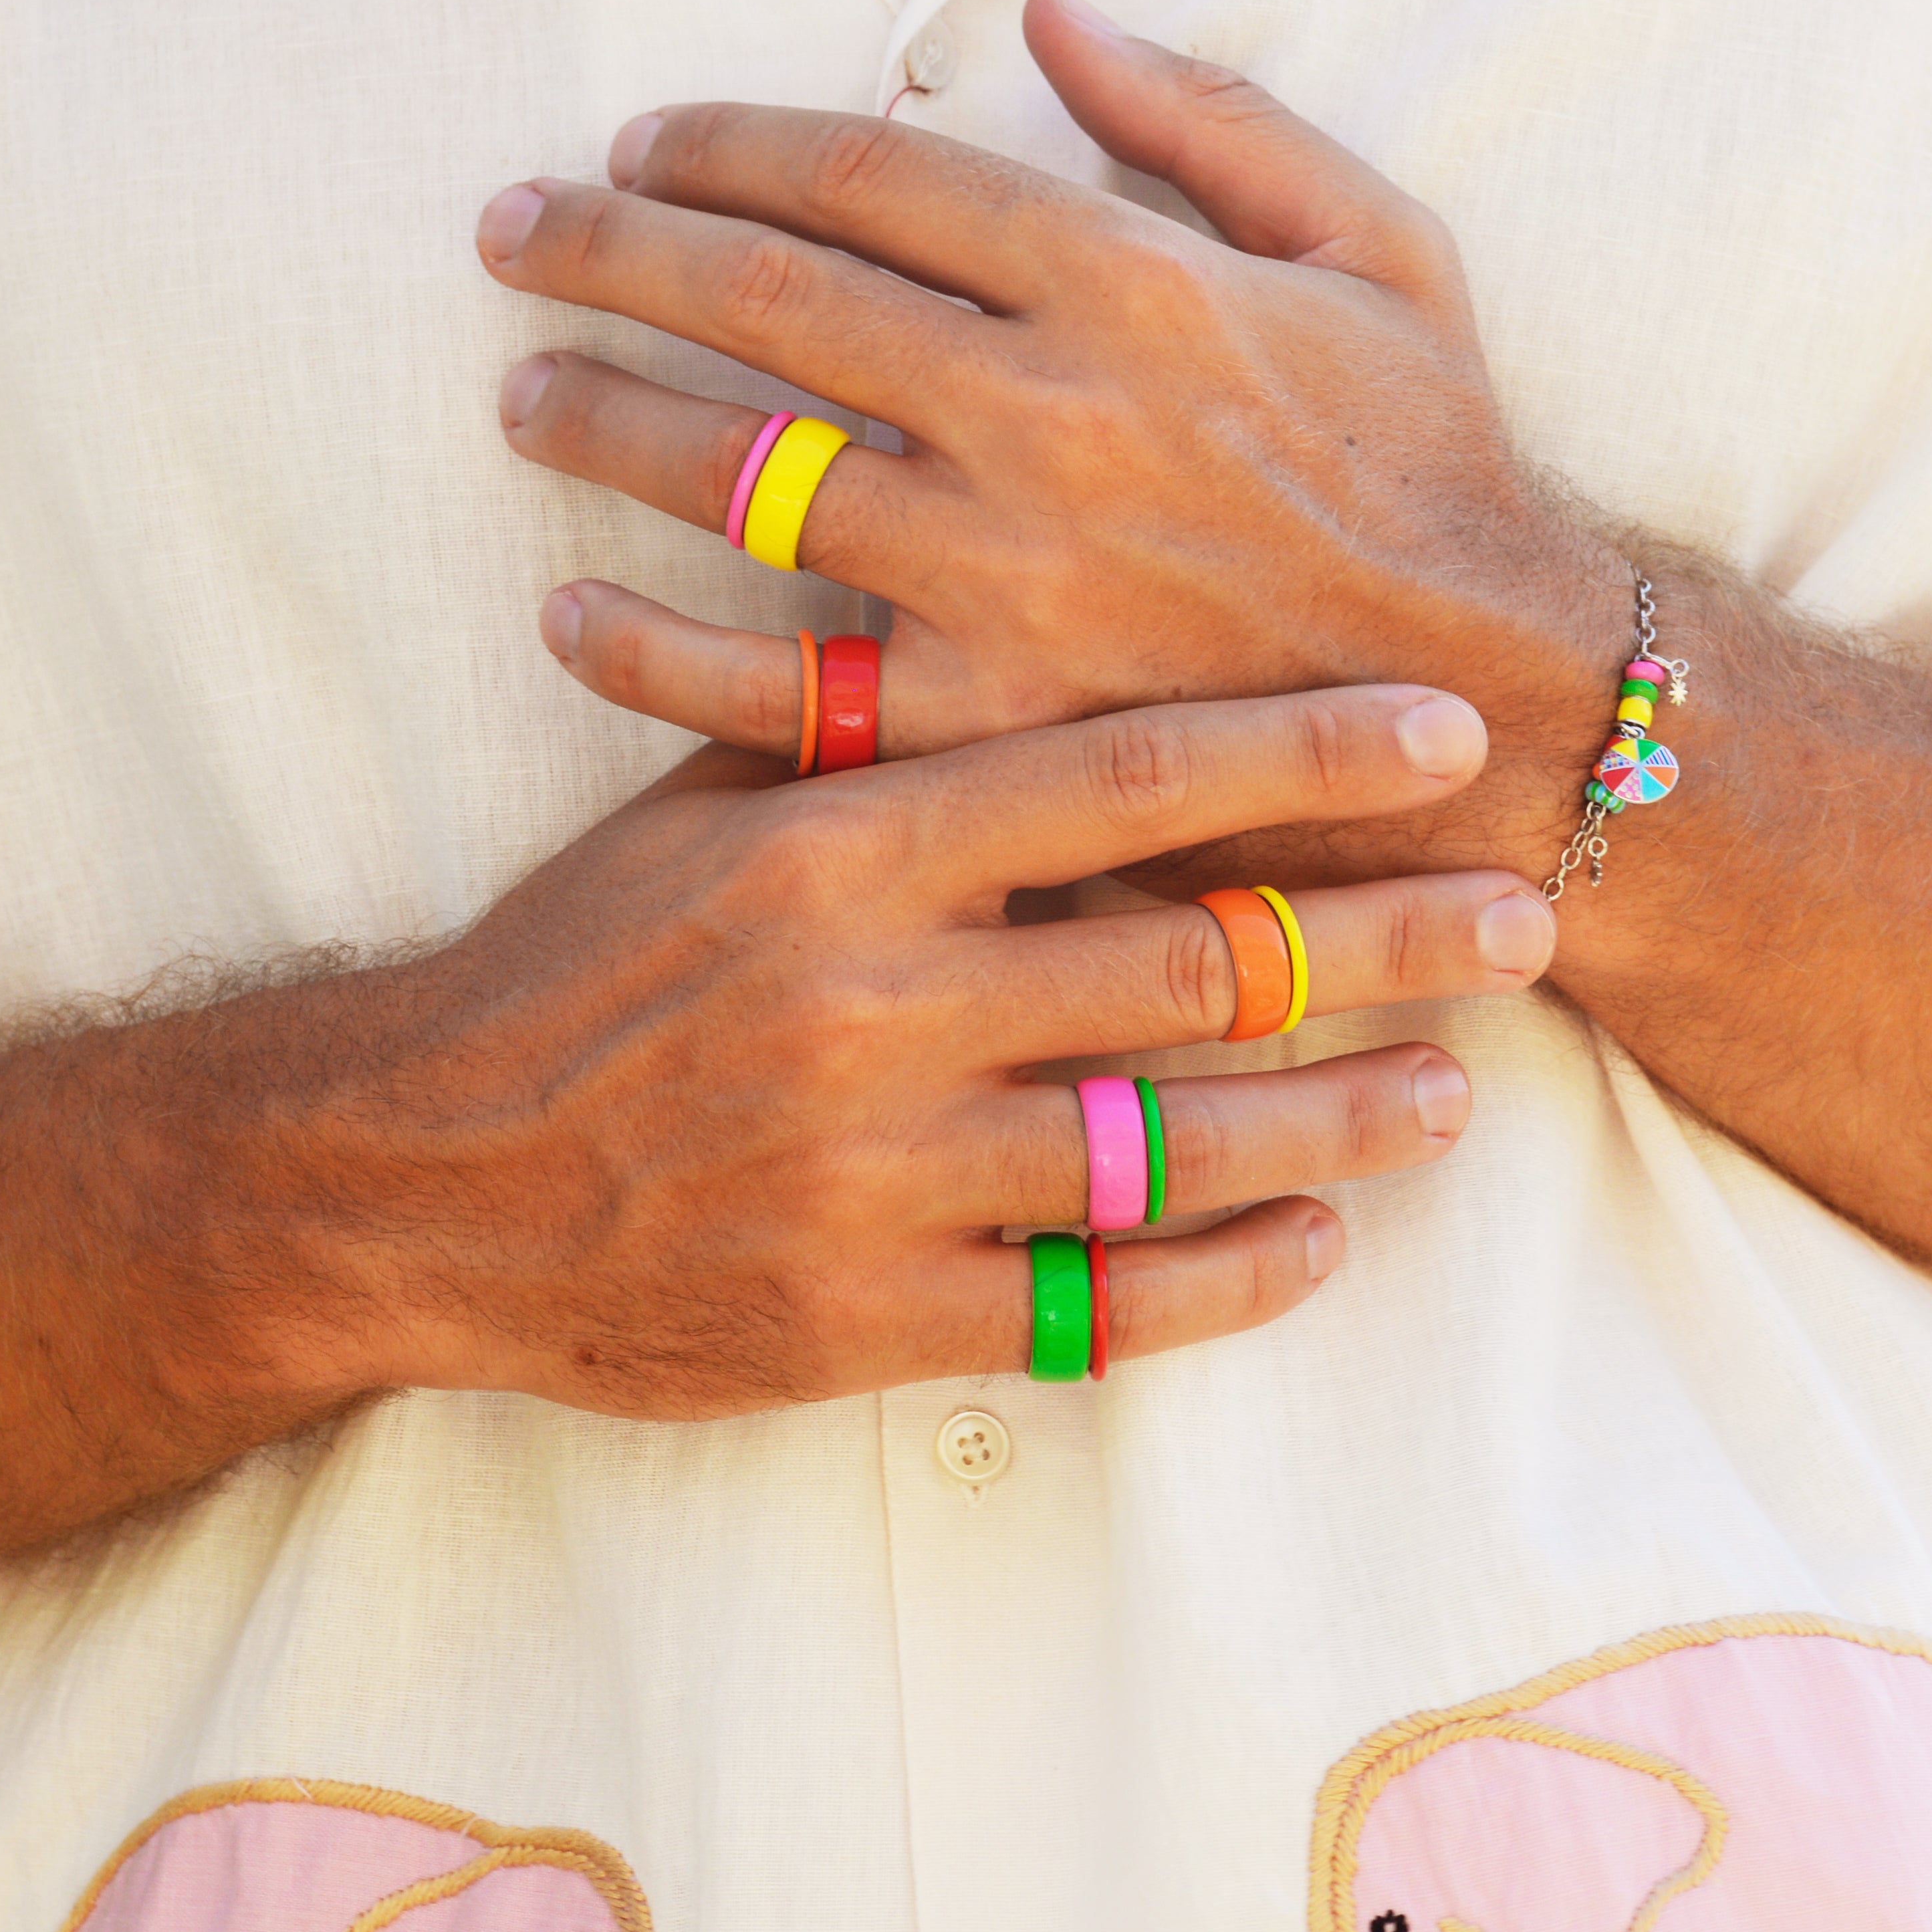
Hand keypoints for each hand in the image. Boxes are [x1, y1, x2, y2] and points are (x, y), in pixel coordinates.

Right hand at [313, 689, 1554, 1417]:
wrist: (406, 1175)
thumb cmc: (560, 973)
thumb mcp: (685, 823)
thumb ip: (839, 738)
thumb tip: (966, 611)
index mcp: (835, 854)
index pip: (1119, 779)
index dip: (1299, 748)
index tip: (1438, 727)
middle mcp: (874, 1007)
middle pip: (1189, 963)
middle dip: (1380, 935)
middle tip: (1525, 915)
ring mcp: (873, 1177)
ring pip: (1168, 1144)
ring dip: (1337, 1116)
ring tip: (1456, 1094)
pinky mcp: (859, 1320)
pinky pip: (1092, 1308)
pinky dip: (1224, 1277)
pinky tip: (1317, 1245)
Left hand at [478, 0, 1624, 894]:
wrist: (1495, 700)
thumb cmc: (1435, 469)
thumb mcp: (1378, 246)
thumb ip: (1211, 120)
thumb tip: (1054, 20)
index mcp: (1126, 279)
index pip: (866, 173)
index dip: (728, 142)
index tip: (643, 144)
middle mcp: (1042, 412)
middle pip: (764, 299)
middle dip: (610, 249)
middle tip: (514, 234)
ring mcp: (1003, 575)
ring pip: (742, 475)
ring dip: (605, 423)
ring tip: (522, 397)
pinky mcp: (986, 727)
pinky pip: (778, 691)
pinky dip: (656, 654)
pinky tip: (572, 616)